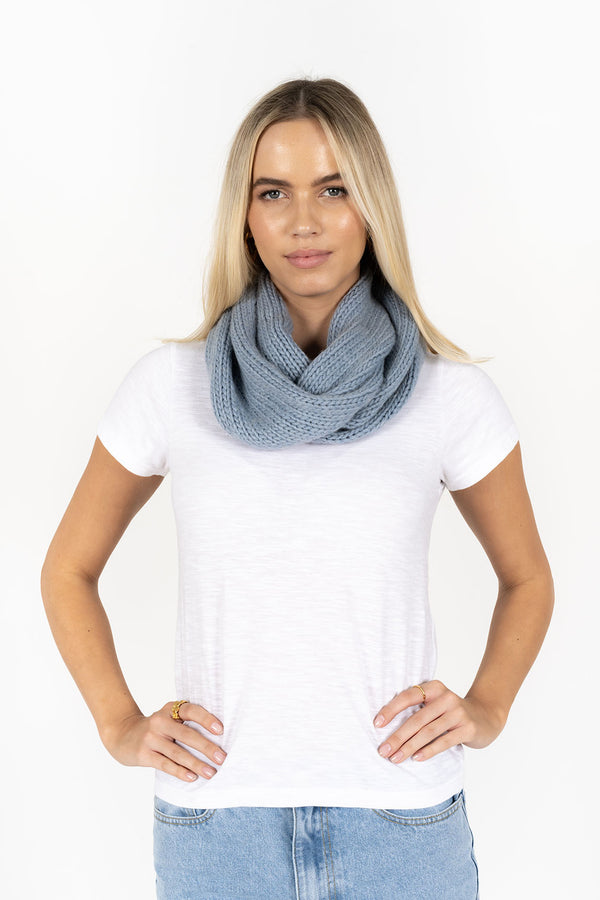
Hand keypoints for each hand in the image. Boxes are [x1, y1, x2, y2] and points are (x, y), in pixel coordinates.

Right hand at [100, 701, 226, 781]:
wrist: (122, 735)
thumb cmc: (155, 729)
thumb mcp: (168, 719)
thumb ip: (186, 724)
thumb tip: (217, 740)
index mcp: (170, 709)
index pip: (190, 711)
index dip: (206, 719)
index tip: (221, 730)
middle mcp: (160, 721)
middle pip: (187, 734)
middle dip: (206, 747)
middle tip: (222, 757)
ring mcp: (150, 738)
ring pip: (177, 753)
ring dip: (196, 764)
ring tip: (211, 772)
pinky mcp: (143, 754)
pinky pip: (165, 764)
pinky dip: (180, 772)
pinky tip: (192, 777)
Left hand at [373, 680, 505, 763]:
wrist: (486, 717)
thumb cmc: (452, 713)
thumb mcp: (436, 704)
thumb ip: (418, 709)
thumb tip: (385, 727)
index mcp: (434, 687)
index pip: (408, 696)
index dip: (391, 709)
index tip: (377, 724)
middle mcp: (446, 697)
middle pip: (416, 719)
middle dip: (397, 736)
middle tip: (383, 750)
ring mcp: (458, 712)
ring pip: (428, 732)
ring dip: (409, 746)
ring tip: (395, 758)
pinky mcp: (468, 728)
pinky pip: (444, 741)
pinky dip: (429, 751)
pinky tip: (416, 758)